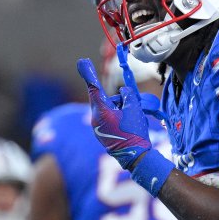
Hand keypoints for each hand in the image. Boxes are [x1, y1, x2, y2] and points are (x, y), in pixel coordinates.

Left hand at [77, 45, 152, 170]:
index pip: (94, 88)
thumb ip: (128, 95)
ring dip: (119, 110)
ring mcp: (97, 127)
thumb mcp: (135, 108)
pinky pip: (108, 119)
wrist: (135, 157)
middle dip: (118, 101)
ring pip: (108, 109)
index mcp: (101, 111)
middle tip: (130, 106)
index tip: (82, 62)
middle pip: (105, 100)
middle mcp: (96, 118)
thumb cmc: (135, 132)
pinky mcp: (101, 134)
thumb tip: (124, 92)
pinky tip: (128, 127)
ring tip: (132, 121)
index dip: (89, 74)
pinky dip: (118, 118)